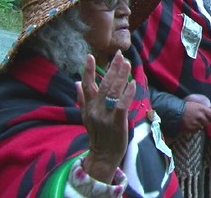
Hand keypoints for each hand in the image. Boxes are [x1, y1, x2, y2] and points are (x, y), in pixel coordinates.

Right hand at [76, 51, 135, 182]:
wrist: (103, 156)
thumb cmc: (98, 135)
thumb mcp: (86, 117)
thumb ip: (82, 99)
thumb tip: (77, 82)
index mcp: (88, 106)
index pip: (87, 85)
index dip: (88, 70)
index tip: (90, 56)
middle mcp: (95, 109)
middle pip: (104, 85)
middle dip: (112, 69)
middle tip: (120, 54)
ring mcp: (105, 116)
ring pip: (113, 92)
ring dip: (121, 76)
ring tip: (127, 63)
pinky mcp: (117, 122)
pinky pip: (121, 105)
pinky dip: (127, 94)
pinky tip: (133, 84)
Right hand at [180, 94, 210, 132]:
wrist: (173, 112)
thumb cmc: (184, 107)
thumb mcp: (195, 105)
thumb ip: (204, 109)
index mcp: (202, 109)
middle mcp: (200, 117)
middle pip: (208, 122)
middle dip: (204, 121)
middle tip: (199, 119)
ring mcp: (196, 124)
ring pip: (201, 126)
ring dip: (198, 125)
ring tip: (192, 121)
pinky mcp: (191, 129)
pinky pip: (196, 130)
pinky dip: (193, 128)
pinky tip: (189, 124)